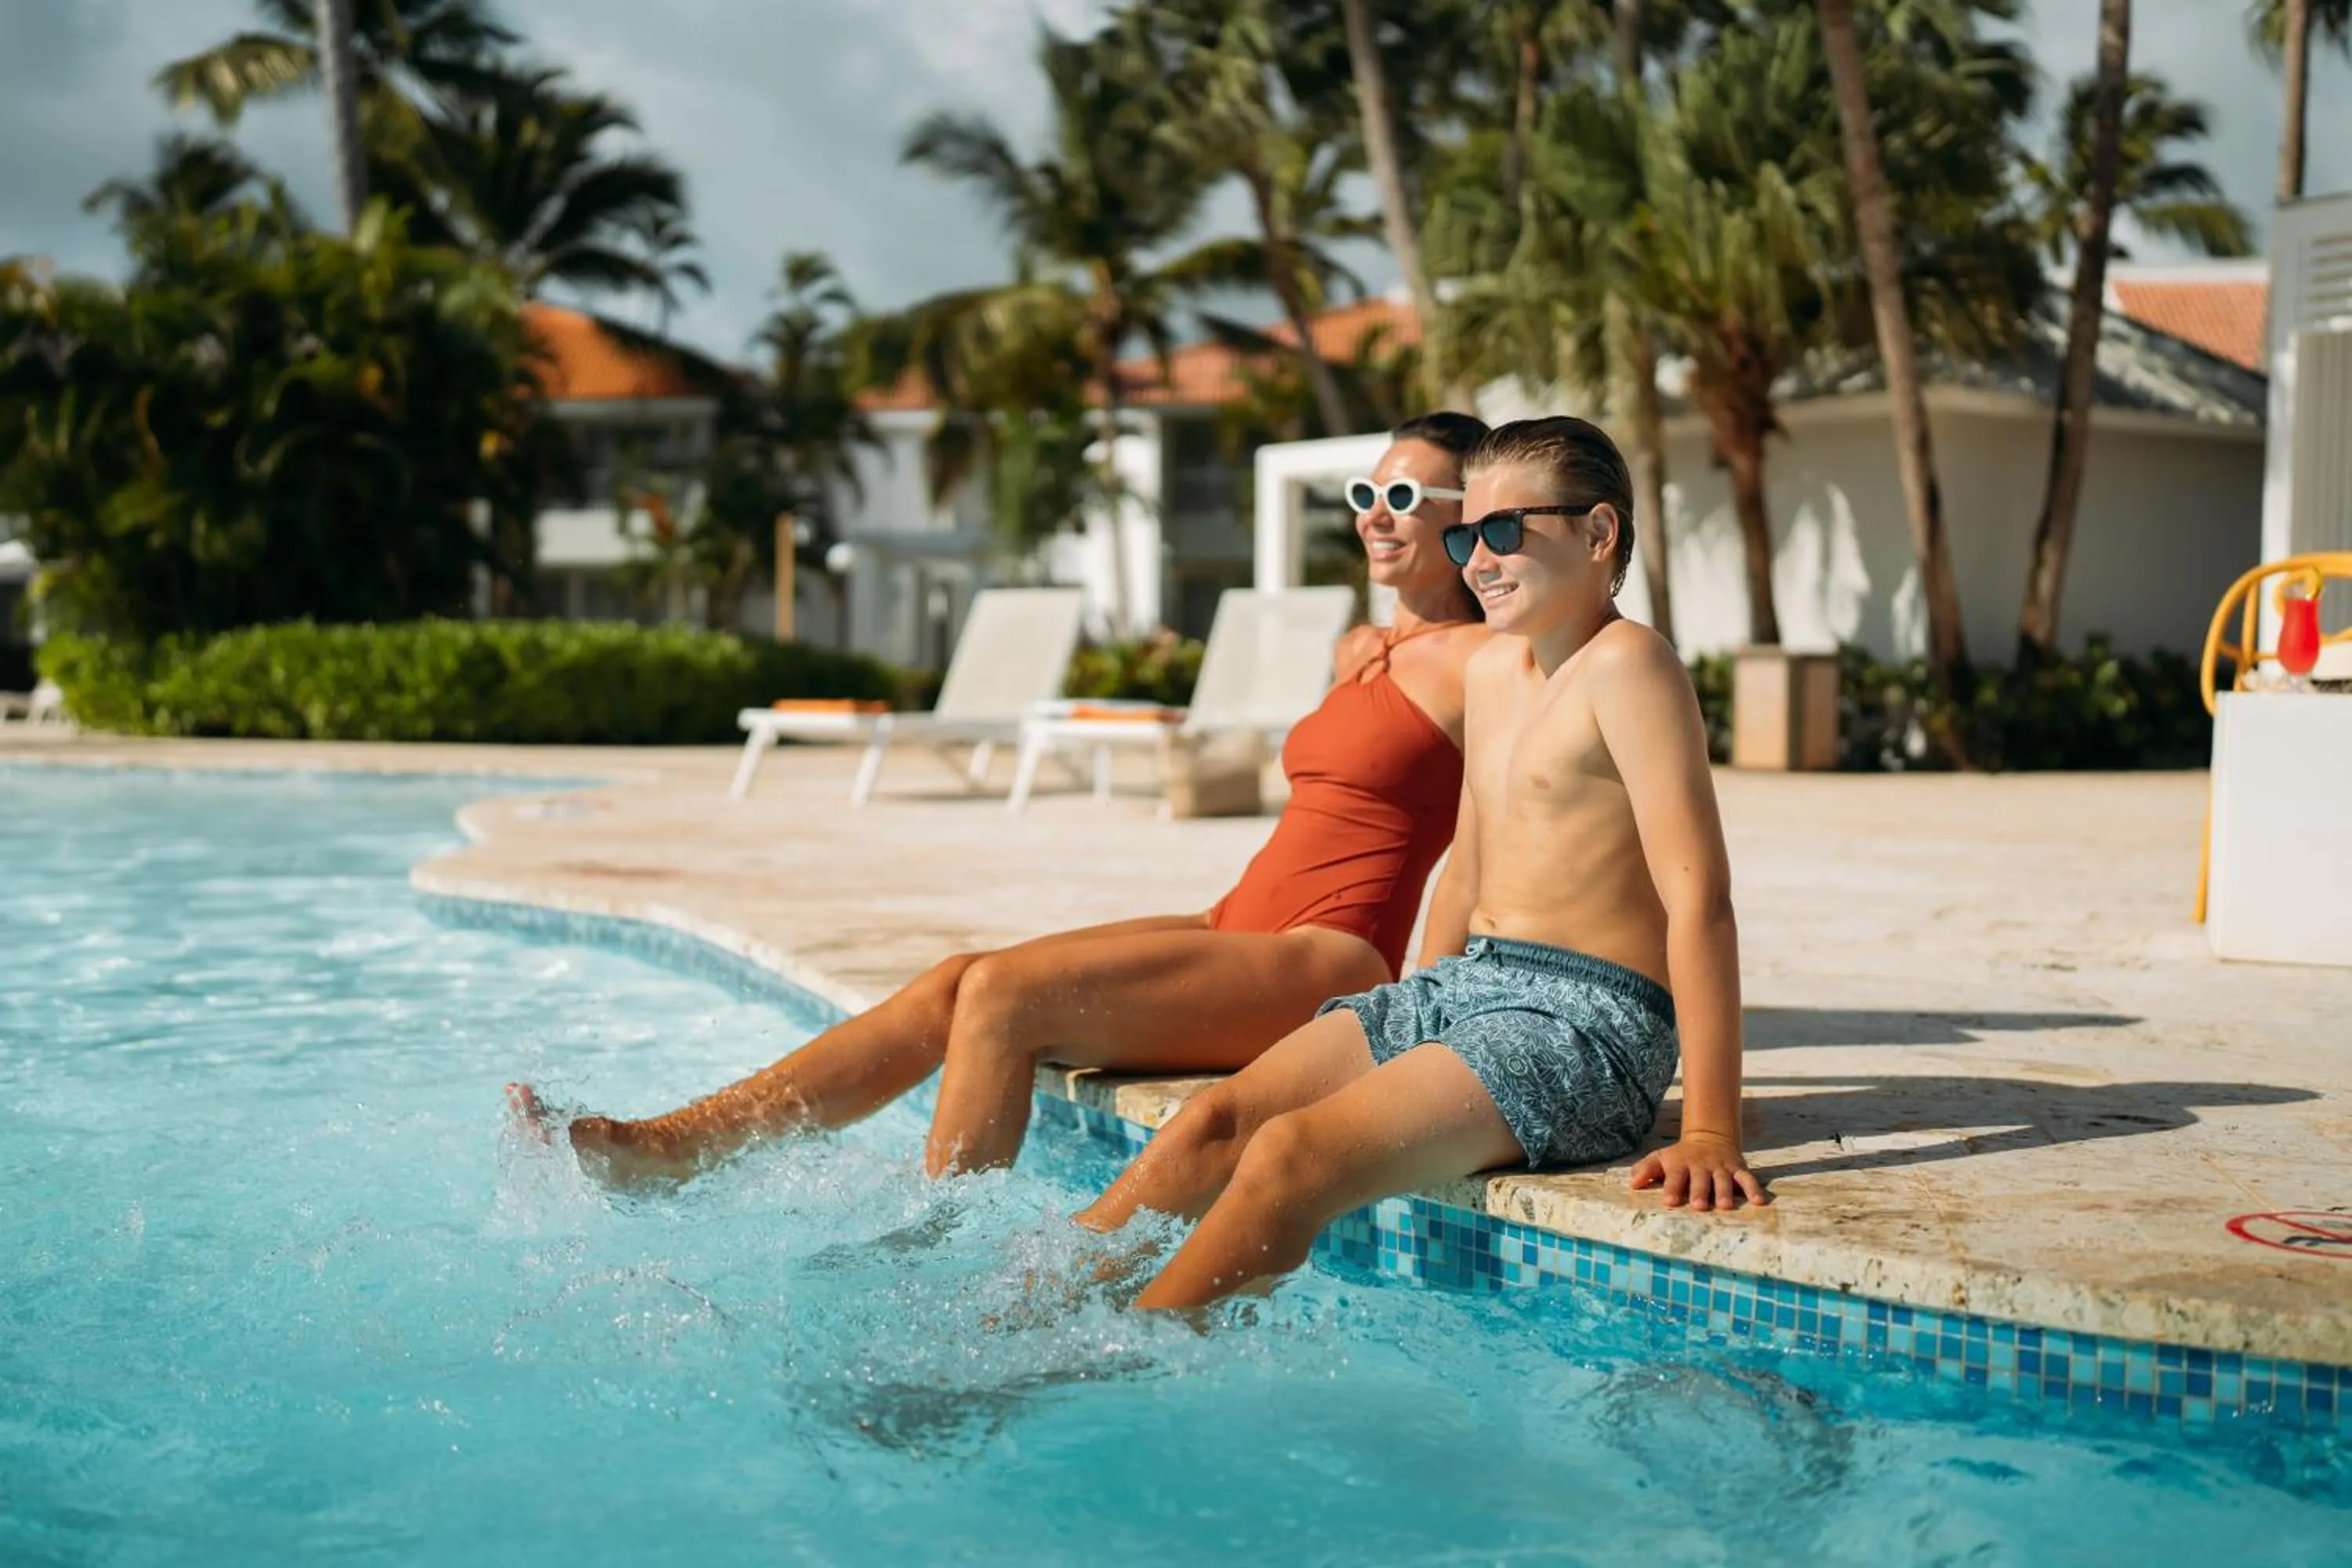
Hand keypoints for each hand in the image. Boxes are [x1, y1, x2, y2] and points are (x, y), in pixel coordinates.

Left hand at [1630, 1133, 1768, 1210]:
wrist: (1709, 1137)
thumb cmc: (1680, 1157)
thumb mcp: (1660, 1158)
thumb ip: (1645, 1169)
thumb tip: (1632, 1183)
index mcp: (1681, 1163)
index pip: (1674, 1176)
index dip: (1671, 1188)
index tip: (1668, 1201)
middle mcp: (1701, 1165)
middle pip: (1700, 1179)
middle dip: (1699, 1192)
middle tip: (1699, 1206)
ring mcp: (1721, 1167)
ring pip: (1724, 1180)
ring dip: (1724, 1192)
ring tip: (1725, 1206)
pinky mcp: (1738, 1169)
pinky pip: (1748, 1179)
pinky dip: (1754, 1189)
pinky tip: (1759, 1202)